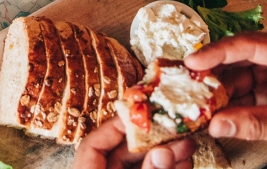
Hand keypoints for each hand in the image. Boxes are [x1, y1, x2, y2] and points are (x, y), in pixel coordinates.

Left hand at [73, 116, 195, 168]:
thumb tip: (163, 151)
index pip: (91, 146)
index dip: (114, 127)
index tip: (140, 115)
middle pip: (121, 154)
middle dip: (151, 143)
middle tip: (176, 131)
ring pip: (141, 167)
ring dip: (166, 157)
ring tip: (187, 145)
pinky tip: (186, 162)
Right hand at [184, 31, 266, 140]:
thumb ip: (254, 122)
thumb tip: (217, 125)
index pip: (246, 44)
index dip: (216, 52)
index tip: (192, 62)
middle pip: (235, 60)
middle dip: (209, 75)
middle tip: (183, 84)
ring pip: (235, 79)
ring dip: (214, 93)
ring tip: (192, 103)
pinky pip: (243, 94)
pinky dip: (226, 104)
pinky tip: (210, 113)